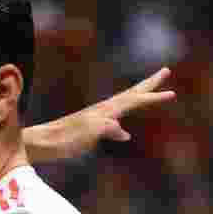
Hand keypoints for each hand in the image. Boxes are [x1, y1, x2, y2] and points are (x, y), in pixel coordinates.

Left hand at [28, 68, 174, 161]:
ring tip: (149, 91)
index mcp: (104, 112)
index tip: (172, 93)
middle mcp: (101, 111)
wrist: (39, 143)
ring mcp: (94, 118)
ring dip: (137, 96)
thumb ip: (105, 130)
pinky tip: (121, 131)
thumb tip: (124, 132)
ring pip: (121, 104)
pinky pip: (112, 119)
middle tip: (166, 70)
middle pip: (130, 94)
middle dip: (149, 84)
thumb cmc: (62, 140)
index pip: (134, 101)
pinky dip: (122, 117)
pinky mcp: (87, 128)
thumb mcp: (86, 136)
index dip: (153, 97)